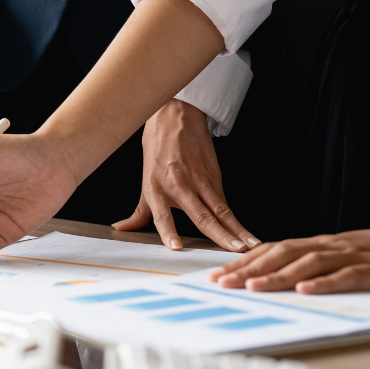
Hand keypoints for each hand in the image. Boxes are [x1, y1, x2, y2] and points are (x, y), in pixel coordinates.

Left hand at [113, 99, 258, 252]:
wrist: (176, 116)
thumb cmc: (158, 147)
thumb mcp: (144, 180)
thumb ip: (139, 211)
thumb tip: (122, 228)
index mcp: (156, 189)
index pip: (162, 216)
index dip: (168, 232)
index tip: (176, 247)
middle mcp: (179, 186)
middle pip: (201, 215)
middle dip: (220, 236)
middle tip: (234, 252)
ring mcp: (199, 181)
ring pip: (220, 210)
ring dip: (236, 230)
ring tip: (248, 245)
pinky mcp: (214, 175)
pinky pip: (224, 201)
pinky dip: (235, 218)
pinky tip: (245, 232)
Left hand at [210, 227, 369, 293]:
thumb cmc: (362, 254)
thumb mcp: (327, 256)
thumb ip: (299, 263)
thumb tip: (259, 276)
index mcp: (312, 244)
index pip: (270, 251)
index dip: (242, 262)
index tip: (216, 275)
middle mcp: (325, 246)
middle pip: (281, 254)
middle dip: (249, 269)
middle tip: (223, 282)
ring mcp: (347, 256)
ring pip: (308, 263)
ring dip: (278, 275)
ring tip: (253, 287)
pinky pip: (344, 276)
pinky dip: (324, 283)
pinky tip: (304, 290)